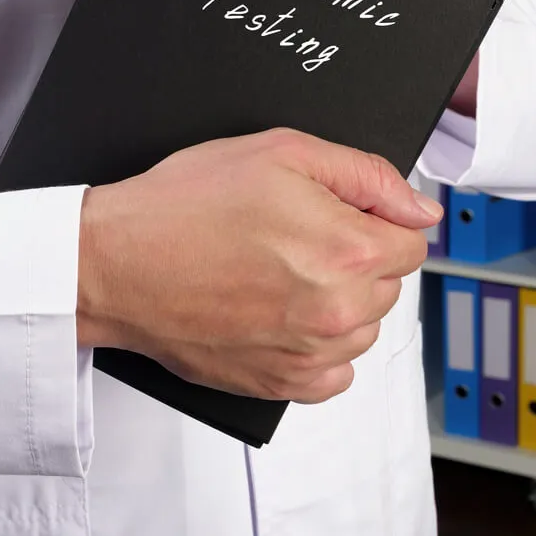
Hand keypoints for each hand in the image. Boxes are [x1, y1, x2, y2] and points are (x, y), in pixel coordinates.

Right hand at [76, 129, 441, 403]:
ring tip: (280, 275)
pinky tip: (279, 315)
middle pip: (390, 285)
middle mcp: (336, 309)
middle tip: (295, 238)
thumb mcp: (280, 151)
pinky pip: (334, 373)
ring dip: (338, 304)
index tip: (337, 217)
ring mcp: (308, 353)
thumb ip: (366, 174)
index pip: (411, 240)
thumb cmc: (182, 206)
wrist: (116, 262)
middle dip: (356, 258)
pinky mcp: (279, 383)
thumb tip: (419, 207)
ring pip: (364, 328)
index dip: (375, 220)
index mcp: (347, 248)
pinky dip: (317, 347)